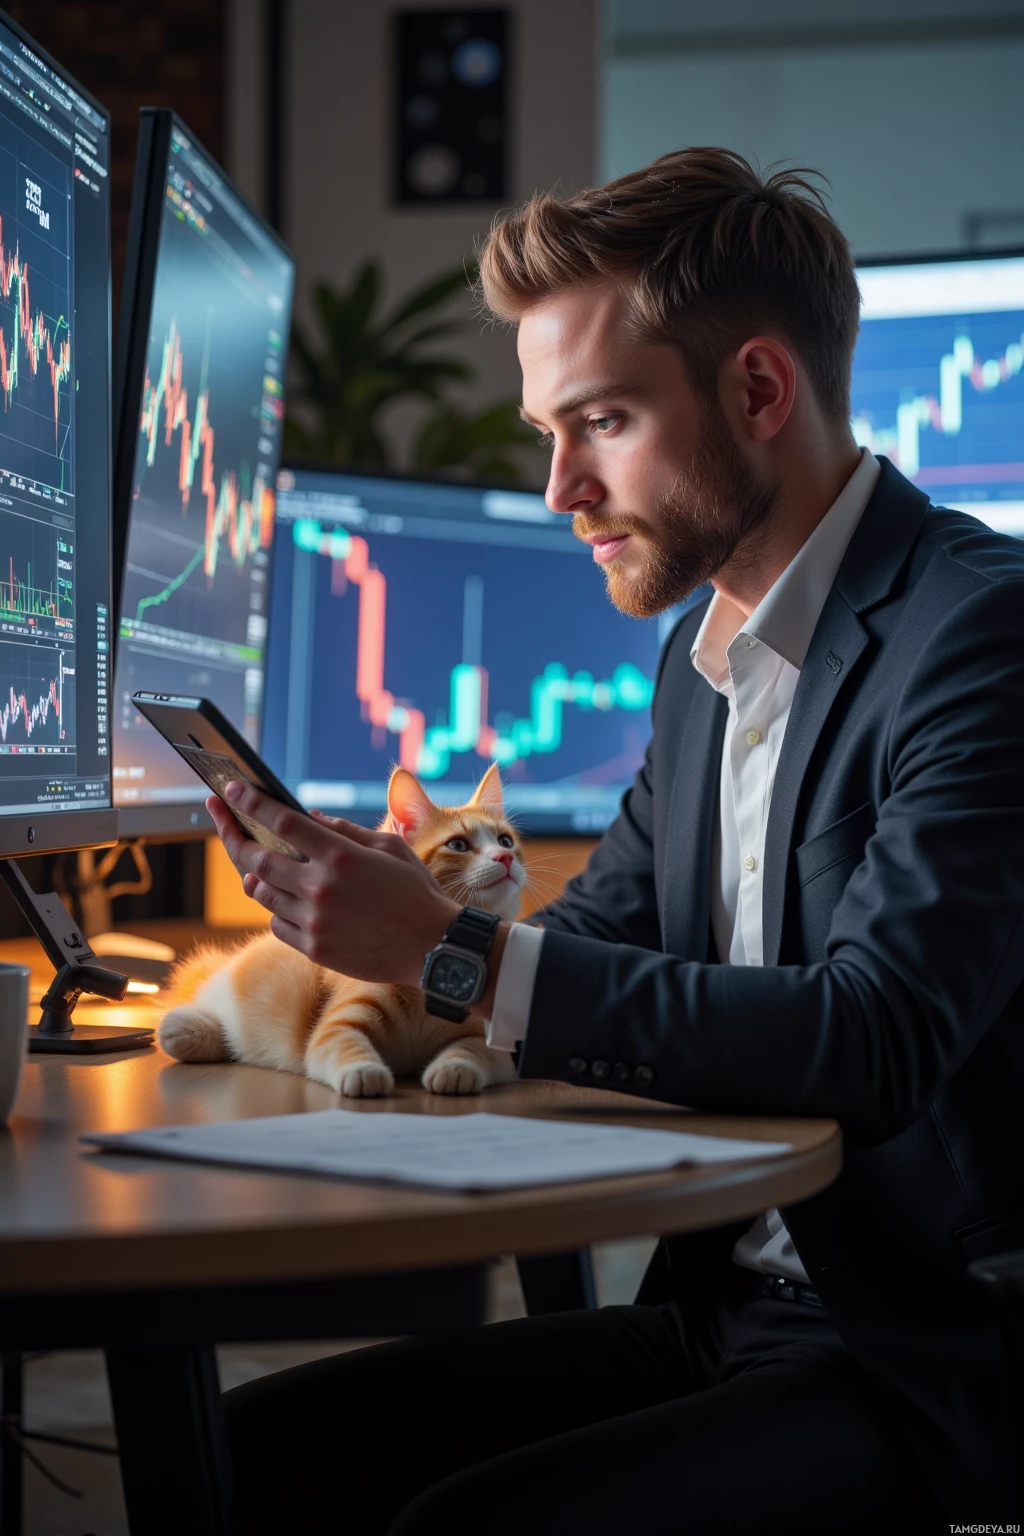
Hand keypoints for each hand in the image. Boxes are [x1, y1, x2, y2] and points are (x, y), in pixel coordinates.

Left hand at [206, 784, 459, 984]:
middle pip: (257, 858)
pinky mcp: (314, 948)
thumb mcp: (390, 847)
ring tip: (255, 862)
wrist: (432, 947)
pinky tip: (285, 899)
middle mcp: (321, 888)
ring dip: (255, 874)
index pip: (283, 822)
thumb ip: (346, 831)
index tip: (233, 789)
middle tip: (220, 817)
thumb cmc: (415, 892)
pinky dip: (275, 908)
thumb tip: (309, 818)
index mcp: (341, 857)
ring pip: (261, 893)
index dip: (252, 803)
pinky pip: (276, 923)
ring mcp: (315, 921)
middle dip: (233, 834)